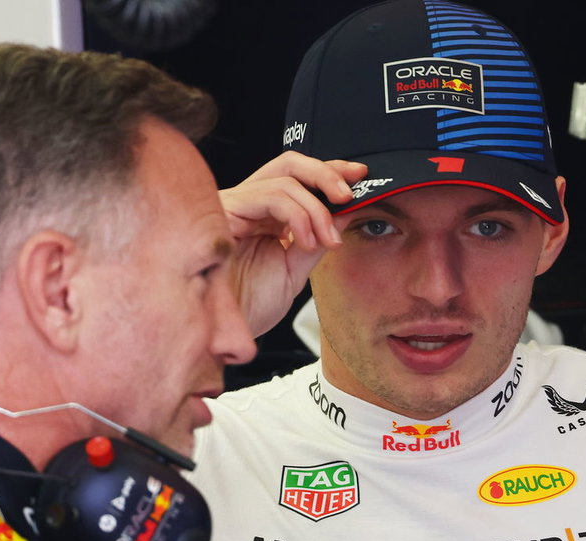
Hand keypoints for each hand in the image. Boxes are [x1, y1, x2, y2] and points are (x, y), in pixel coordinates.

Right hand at [221, 151, 366, 336]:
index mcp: (266, 216)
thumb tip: (345, 211)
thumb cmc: (250, 305)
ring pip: (285, 180)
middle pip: (289, 165)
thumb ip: (317, 239)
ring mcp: (236, 205)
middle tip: (349, 195)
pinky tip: (304, 242)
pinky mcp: (224, 209)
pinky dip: (297, 215)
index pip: (298, 178)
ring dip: (317, 210)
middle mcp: (250, 205)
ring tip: (327, 241)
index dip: (329, 173)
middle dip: (326, 174)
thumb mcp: (296, 269)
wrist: (225, 331)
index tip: (360, 179)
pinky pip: (270, 196)